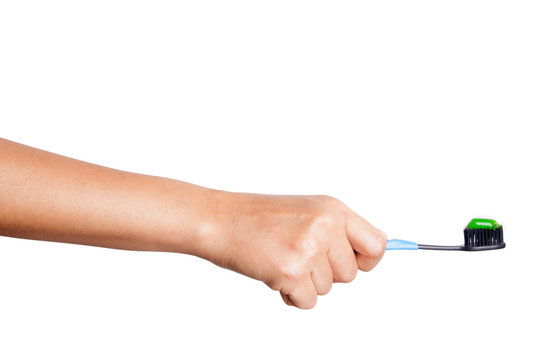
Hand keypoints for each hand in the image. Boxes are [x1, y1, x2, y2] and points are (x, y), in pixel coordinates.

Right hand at [203, 192, 386, 308]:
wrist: (220, 220)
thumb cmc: (258, 218)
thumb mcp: (306, 211)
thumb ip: (336, 231)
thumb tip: (367, 258)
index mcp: (332, 209)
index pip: (376, 244)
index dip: (366, 260)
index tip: (351, 263)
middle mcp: (325, 226)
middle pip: (350, 274)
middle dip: (326, 273)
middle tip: (299, 256)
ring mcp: (309, 248)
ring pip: (327, 288)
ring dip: (306, 283)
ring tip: (282, 259)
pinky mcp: (292, 271)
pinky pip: (308, 302)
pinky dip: (292, 296)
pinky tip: (274, 273)